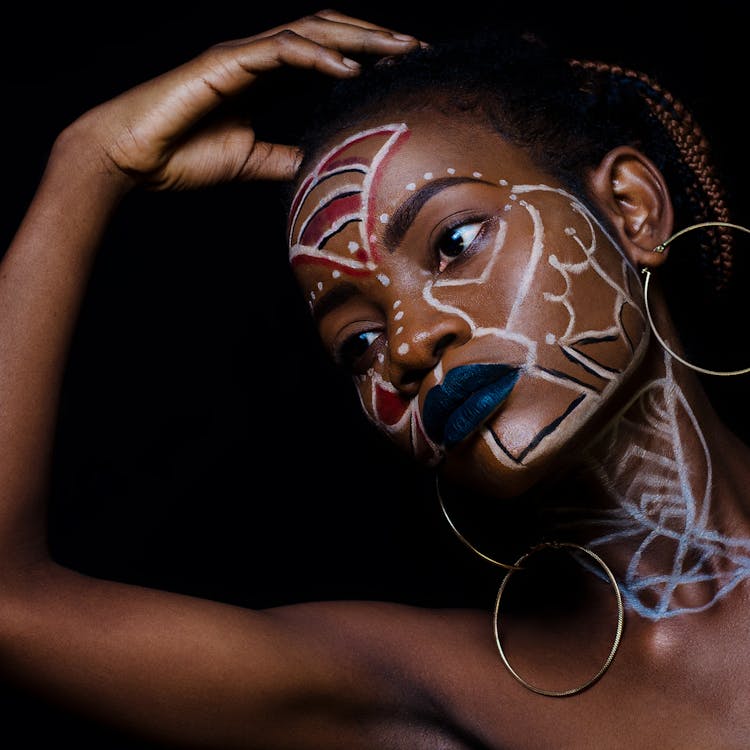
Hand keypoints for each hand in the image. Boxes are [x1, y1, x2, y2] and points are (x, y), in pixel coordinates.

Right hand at [65, 9, 419, 189]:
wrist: (131, 159)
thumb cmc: (183, 157)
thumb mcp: (252, 161)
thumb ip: (286, 157)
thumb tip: (321, 165)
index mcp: (266, 80)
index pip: (327, 59)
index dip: (367, 60)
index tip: (405, 72)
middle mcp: (259, 60)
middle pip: (328, 35)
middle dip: (375, 39)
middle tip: (418, 50)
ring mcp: (242, 56)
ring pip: (310, 33)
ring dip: (357, 39)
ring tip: (398, 50)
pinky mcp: (225, 64)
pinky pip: (279, 51)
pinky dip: (317, 57)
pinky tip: (349, 69)